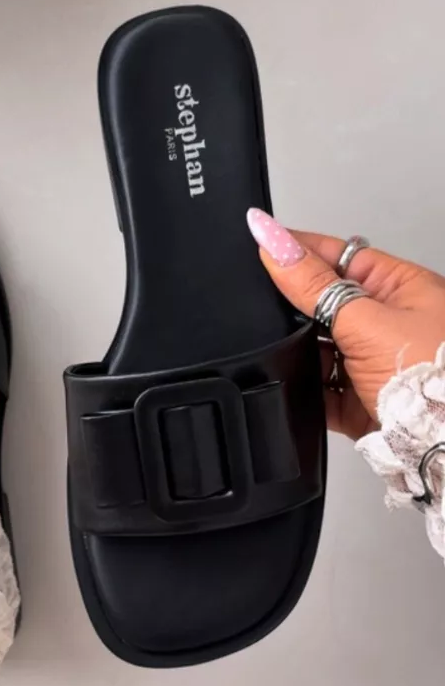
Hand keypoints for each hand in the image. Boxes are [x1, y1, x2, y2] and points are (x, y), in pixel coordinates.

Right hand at [246, 209, 444, 438]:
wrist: (440, 443)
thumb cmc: (431, 376)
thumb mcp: (364, 321)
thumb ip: (314, 285)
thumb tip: (274, 242)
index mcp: (400, 289)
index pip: (338, 257)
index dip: (299, 250)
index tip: (259, 243)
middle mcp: (388, 324)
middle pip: (324, 303)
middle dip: (294, 307)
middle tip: (263, 303)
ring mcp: (372, 364)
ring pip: (318, 348)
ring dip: (299, 351)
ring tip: (283, 347)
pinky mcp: (358, 402)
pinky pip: (318, 389)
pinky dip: (302, 388)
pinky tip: (290, 381)